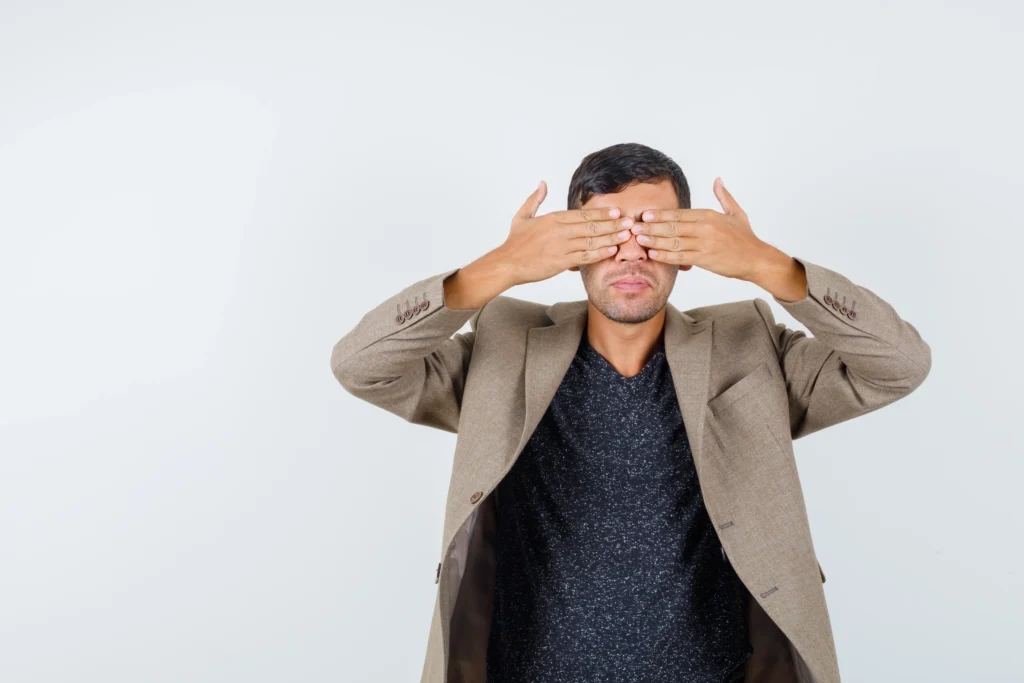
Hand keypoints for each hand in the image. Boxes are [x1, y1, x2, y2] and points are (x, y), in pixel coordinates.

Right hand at [494, 180, 635, 285]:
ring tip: (626, 235)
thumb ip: (535, 199)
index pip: (583, 214)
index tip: (616, 211)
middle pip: (591, 226)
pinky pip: (584, 257)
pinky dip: (599, 253)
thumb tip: (542, 183)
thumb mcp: (522, 216)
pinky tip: (612, 251)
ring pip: (591, 240)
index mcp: (553, 218)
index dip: (601, 213)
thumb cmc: (514, 242)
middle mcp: (559, 230)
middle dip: (612, 224)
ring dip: (611, 237)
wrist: (506, 263)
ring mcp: (561, 246)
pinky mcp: (560, 262)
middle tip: (630, 222)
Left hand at [630, 177, 770, 280]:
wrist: (757, 259)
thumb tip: (717, 180)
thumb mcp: (736, 213)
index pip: (680, 213)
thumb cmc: (745, 238)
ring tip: (639, 239)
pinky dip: (666, 255)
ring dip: (654, 240)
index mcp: (709, 215)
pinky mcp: (705, 259)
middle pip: (673, 226)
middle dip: (651, 226)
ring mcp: (704, 244)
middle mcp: (705, 227)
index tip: (645, 214)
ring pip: (674, 241)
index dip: (661, 214)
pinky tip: (653, 254)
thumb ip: (724, 196)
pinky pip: (681, 257)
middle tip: (634, 227)